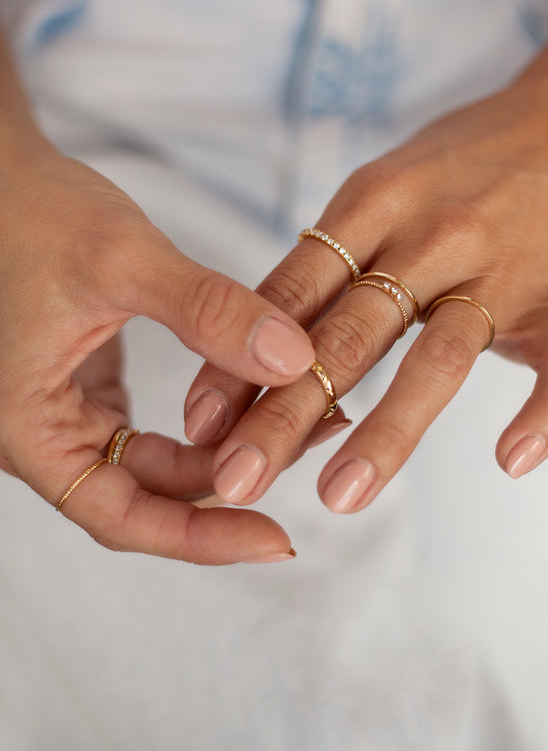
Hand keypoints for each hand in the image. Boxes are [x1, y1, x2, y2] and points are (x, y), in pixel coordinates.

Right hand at [0, 141, 313, 562]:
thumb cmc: (27, 210)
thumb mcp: (120, 257)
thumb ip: (206, 310)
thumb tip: (294, 360)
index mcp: (29, 429)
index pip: (121, 518)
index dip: (202, 540)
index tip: (278, 540)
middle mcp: (44, 435)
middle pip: (150, 496)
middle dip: (235, 479)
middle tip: (316, 441)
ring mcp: (67, 415)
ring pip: (160, 465)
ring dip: (230, 446)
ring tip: (308, 412)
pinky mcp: (89, 389)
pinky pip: (156, 429)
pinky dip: (211, 418)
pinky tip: (261, 392)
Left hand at [185, 13, 547, 511]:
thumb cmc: (453, 170)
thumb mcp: (377, 193)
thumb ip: (321, 267)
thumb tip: (243, 348)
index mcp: (372, 206)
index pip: (292, 293)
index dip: (240, 361)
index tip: (199, 425)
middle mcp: (429, 238)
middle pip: (348, 335)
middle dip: (284, 414)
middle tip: (236, 479)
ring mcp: (498, 270)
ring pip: (439, 358)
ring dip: (386, 433)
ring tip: (339, 496)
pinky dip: (545, 414)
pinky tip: (511, 462)